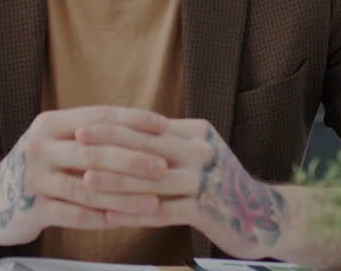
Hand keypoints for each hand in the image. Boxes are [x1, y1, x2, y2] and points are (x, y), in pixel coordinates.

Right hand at [0, 106, 172, 247]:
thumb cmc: (37, 169)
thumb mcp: (56, 142)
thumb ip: (91, 136)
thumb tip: (145, 130)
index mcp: (50, 124)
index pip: (99, 117)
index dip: (133, 120)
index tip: (163, 126)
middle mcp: (39, 146)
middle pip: (95, 150)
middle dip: (133, 159)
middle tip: (162, 167)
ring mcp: (34, 179)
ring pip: (87, 187)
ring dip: (124, 196)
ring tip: (152, 202)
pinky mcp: (31, 209)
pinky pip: (73, 215)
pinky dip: (101, 218)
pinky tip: (124, 221)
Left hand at [74, 118, 288, 259]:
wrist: (263, 215)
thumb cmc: (221, 184)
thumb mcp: (199, 153)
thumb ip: (168, 142)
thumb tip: (124, 129)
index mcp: (197, 133)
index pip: (148, 125)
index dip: (114, 125)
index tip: (83, 124)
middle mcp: (202, 152)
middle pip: (147, 147)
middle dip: (108, 144)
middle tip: (77, 143)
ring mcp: (205, 181)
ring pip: (151, 181)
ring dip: (116, 182)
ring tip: (86, 182)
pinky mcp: (207, 211)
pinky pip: (163, 212)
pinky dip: (134, 214)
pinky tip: (111, 216)